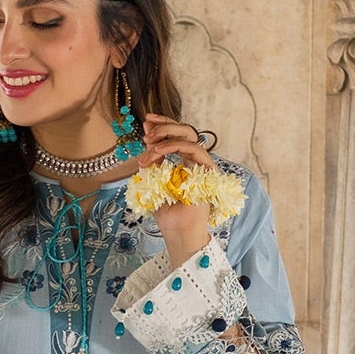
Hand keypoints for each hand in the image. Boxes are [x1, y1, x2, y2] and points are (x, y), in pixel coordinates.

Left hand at [137, 114, 213, 264]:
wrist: (177, 231)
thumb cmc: (167, 212)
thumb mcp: (154, 179)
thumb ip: (154, 160)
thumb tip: (146, 139)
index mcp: (185, 161)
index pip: (177, 136)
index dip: (163, 125)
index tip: (146, 122)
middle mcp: (196, 161)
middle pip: (186, 131)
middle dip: (164, 126)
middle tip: (147, 132)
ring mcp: (203, 165)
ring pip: (190, 136)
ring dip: (166, 136)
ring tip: (148, 144)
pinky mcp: (208, 171)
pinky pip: (194, 149)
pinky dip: (173, 147)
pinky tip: (157, 152)